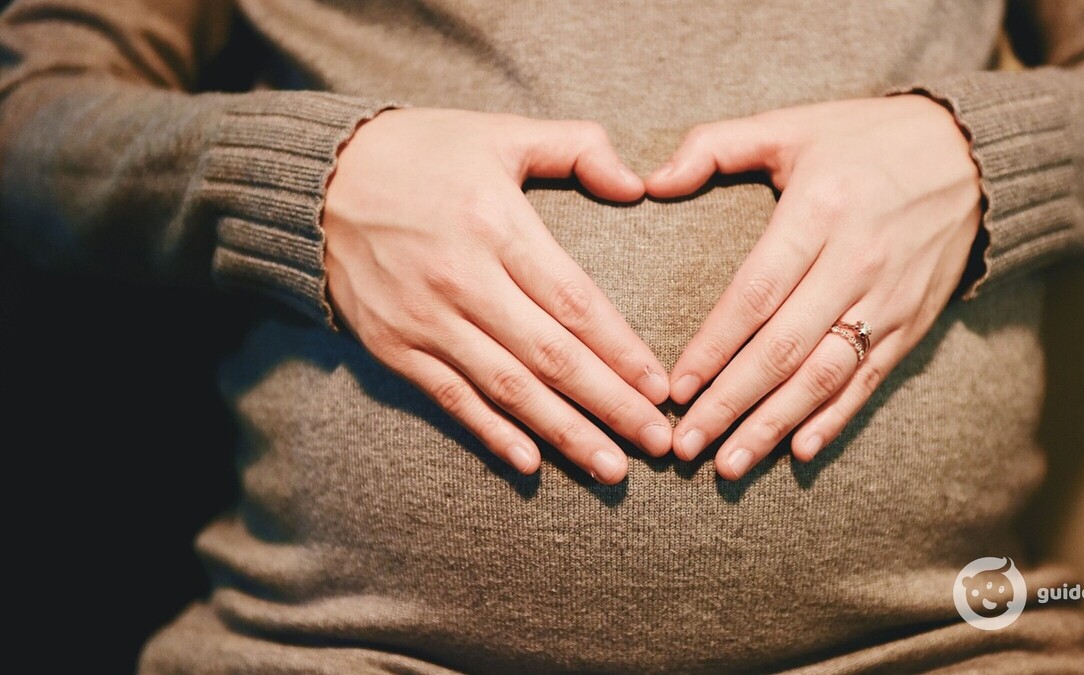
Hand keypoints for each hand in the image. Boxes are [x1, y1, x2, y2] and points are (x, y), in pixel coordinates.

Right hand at [323, 109, 670, 483]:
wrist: (317, 178)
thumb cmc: (422, 152)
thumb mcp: (500, 132)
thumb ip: (576, 148)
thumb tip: (637, 184)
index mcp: (496, 224)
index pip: (574, 302)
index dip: (622, 351)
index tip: (661, 388)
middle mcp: (461, 279)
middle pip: (551, 357)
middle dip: (611, 405)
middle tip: (658, 444)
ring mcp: (423, 319)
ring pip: (507, 389)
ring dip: (564, 433)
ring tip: (613, 468)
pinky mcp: (393, 346)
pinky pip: (451, 399)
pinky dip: (491, 433)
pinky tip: (531, 464)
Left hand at [645, 96, 980, 478]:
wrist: (972, 154)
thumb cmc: (865, 140)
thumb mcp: (791, 125)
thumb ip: (715, 147)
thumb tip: (650, 182)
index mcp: (819, 211)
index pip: (756, 293)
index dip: (713, 346)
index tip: (675, 388)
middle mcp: (857, 261)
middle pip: (784, 348)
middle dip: (730, 402)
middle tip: (686, 445)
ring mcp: (890, 298)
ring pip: (825, 375)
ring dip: (774, 425)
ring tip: (729, 465)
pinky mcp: (914, 322)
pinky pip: (870, 379)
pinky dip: (835, 419)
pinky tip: (799, 451)